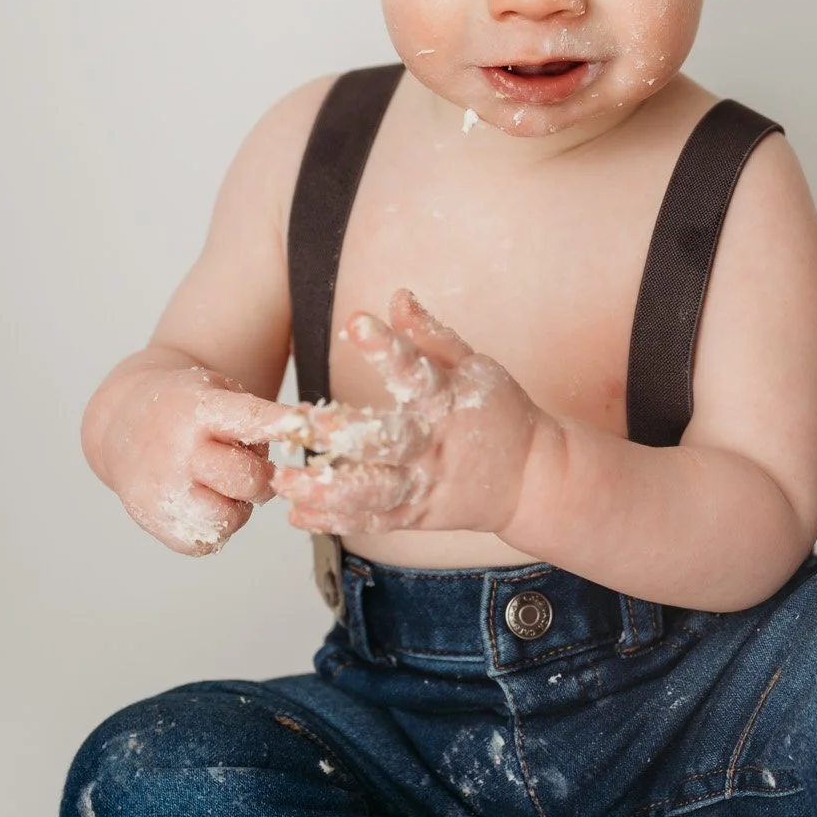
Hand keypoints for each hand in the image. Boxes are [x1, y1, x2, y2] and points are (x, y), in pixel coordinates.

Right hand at [101, 366, 288, 555]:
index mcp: (199, 409)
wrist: (122, 422)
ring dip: (239, 505)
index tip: (307, 428)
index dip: (282, 425)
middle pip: (249, 479)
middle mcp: (179, 450)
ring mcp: (163, 489)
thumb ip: (254, 417)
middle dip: (263, 478)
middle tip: (251, 469)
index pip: (250, 419)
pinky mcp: (155, 522)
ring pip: (232, 517)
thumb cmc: (186, 407)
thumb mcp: (216, 390)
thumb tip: (297, 443)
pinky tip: (201, 500)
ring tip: (220, 485)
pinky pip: (209, 541)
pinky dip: (215, 525)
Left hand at [269, 289, 548, 537]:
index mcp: (450, 401)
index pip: (417, 370)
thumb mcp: (475, 367)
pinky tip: (297, 515)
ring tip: (283, 481)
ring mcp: (426, 485)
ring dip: (328, 488)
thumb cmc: (499, 413)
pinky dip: (336, 520)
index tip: (356, 321)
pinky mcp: (418, 515)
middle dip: (346, 433)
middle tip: (306, 422)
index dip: (387, 347)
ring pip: (375, 491)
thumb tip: (396, 296)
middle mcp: (435, 445)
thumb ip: (431, 335)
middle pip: (389, 441)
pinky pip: (374, 521)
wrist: (533, 480)